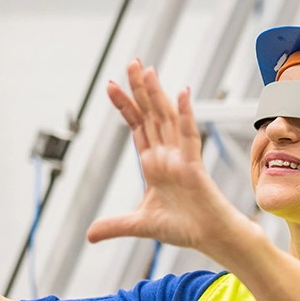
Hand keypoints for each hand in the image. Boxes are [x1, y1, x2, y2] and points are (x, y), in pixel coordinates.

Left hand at [86, 60, 253, 259]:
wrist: (210, 238)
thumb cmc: (184, 228)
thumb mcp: (139, 225)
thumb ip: (115, 225)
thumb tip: (89, 234)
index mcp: (154, 164)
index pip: (137, 127)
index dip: (125, 106)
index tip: (111, 85)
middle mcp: (167, 155)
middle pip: (151, 115)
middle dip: (139, 89)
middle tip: (131, 62)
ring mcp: (181, 157)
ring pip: (166, 119)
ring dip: (157, 94)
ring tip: (148, 70)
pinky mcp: (194, 165)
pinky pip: (189, 135)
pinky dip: (185, 115)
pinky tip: (182, 94)